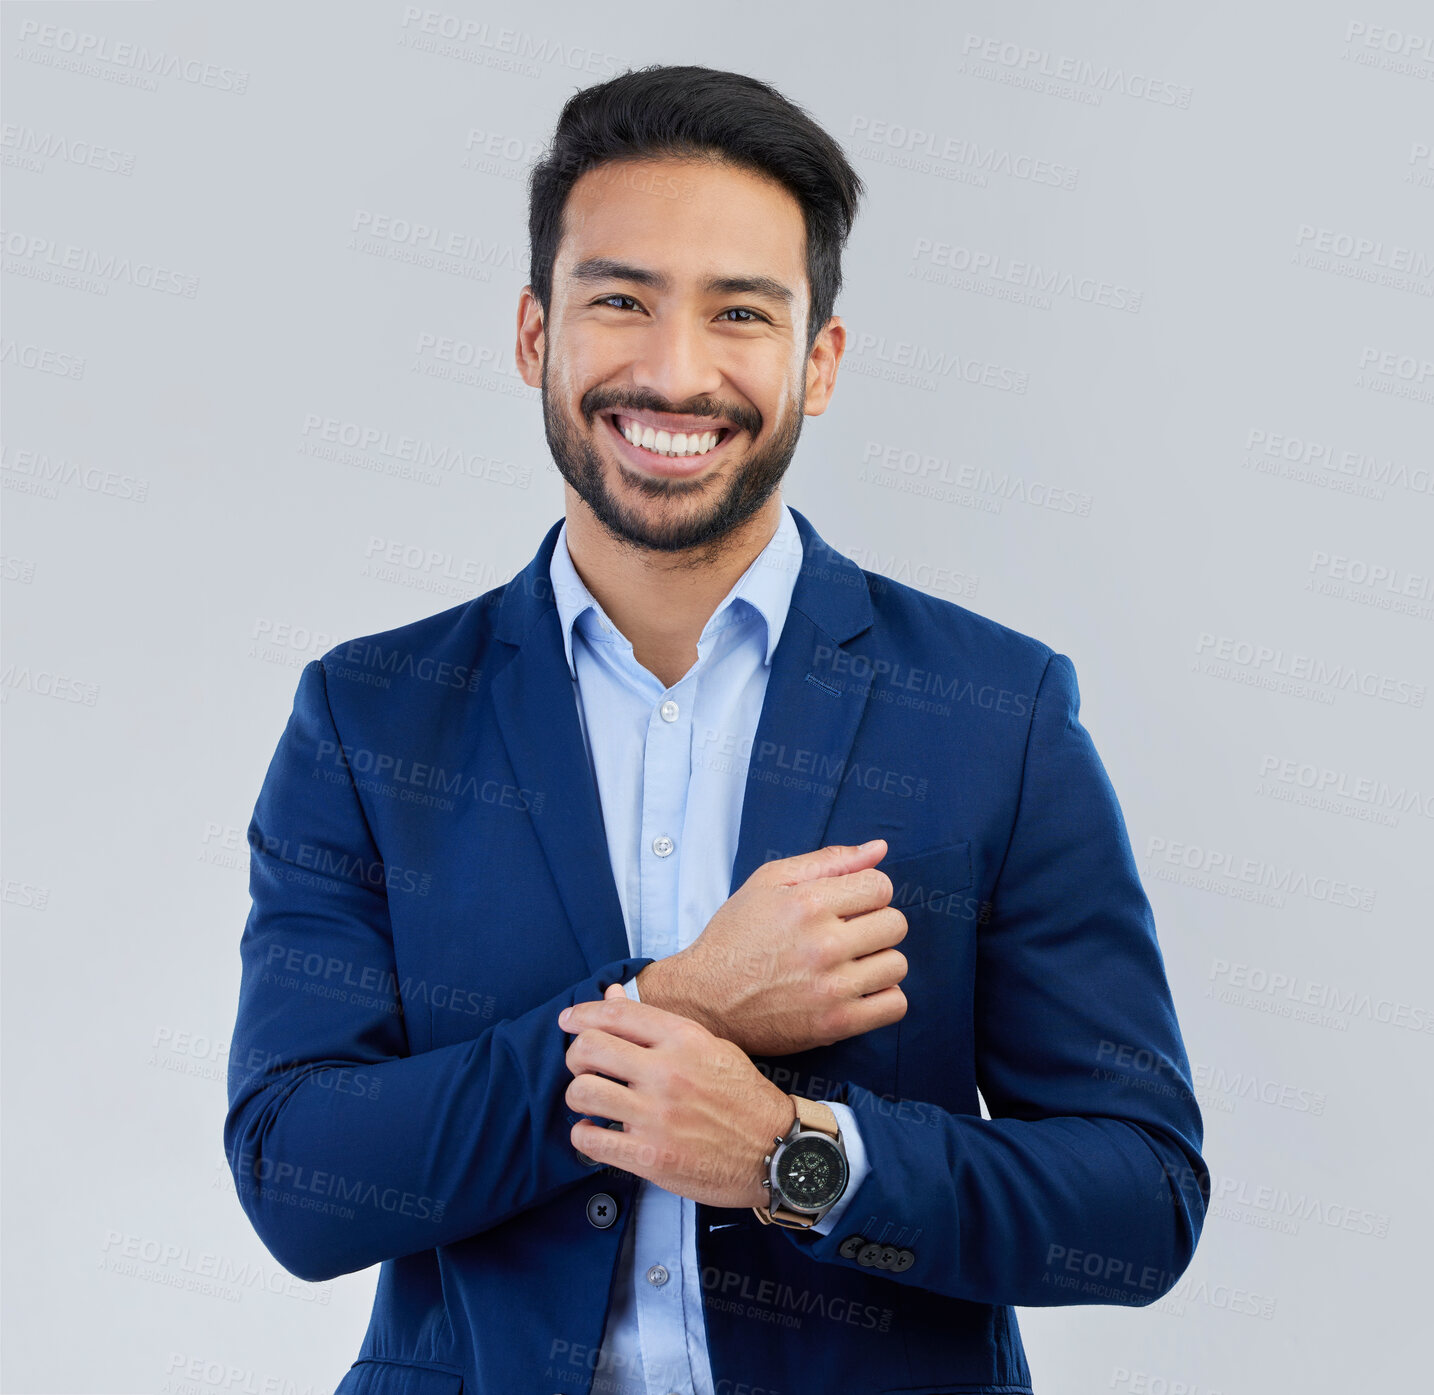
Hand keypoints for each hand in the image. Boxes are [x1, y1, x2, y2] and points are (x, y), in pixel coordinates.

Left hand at [558, 983, 795, 1207]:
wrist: (777, 1151)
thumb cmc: (743, 1097)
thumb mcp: (709, 1047)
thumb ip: (658, 1024)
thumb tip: (612, 996)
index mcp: (683, 1040)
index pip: (616, 1014)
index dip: (583, 1014)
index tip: (569, 1020)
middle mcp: (666, 1073)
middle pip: (588, 1049)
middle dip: (576, 1056)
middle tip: (583, 1066)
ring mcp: (656, 1117)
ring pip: (581, 1092)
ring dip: (579, 1096)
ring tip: (593, 1101)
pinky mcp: (650, 1157)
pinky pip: (590, 1140)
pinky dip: (585, 1135)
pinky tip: (598, 1132)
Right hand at [636, 839, 907, 1056]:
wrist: (703, 998)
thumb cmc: (736, 936)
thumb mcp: (769, 882)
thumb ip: (828, 861)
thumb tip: (879, 848)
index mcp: (807, 903)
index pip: (881, 886)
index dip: (867, 894)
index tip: (847, 908)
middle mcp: (823, 944)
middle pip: (895, 924)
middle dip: (875, 926)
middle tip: (846, 937)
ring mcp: (831, 987)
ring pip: (897, 965)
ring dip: (878, 963)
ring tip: (849, 965)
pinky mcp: (834, 1025)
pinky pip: (894, 1005)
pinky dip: (882, 999)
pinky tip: (857, 991)